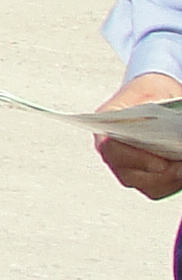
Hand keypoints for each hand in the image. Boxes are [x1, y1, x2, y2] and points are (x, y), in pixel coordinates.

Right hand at [97, 73, 181, 200]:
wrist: (152, 95)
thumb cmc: (151, 92)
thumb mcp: (157, 95)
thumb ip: (165, 115)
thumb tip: (176, 133)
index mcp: (105, 124)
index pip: (111, 149)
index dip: (137, 159)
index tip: (162, 163)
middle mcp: (109, 148)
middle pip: (129, 174)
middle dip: (162, 176)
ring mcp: (123, 164)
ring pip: (145, 186)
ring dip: (170, 182)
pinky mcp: (139, 174)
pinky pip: (155, 188)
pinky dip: (172, 184)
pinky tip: (181, 171)